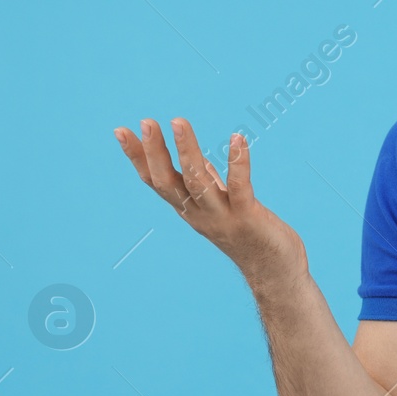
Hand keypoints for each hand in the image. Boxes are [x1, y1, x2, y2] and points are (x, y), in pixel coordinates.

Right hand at [113, 118, 307, 285]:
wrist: (275, 273)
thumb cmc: (250, 236)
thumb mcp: (221, 206)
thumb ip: (207, 184)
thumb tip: (196, 159)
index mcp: (189, 209)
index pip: (155, 181)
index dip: (137, 157)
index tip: (121, 130)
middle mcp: (199, 214)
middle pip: (167, 182)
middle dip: (154, 152)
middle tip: (146, 122)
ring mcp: (221, 217)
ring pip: (197, 182)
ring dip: (187, 151)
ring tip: (178, 122)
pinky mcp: (247, 218)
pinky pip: (238, 187)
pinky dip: (237, 162)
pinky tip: (237, 138)